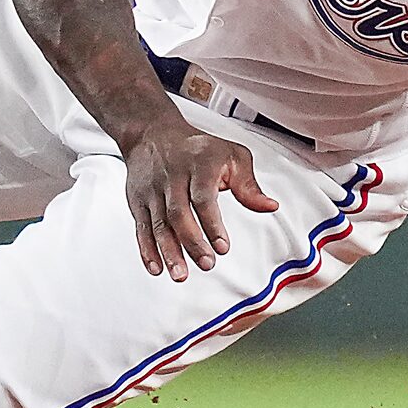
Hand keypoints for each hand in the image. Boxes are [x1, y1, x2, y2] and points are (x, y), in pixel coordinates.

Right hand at [119, 116, 278, 280]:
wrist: (152, 132)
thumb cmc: (198, 148)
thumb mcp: (231, 155)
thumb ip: (249, 184)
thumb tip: (270, 207)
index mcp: (198, 164)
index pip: (203, 197)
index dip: (212, 224)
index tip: (223, 247)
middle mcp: (172, 177)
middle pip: (179, 213)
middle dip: (192, 242)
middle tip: (207, 264)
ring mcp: (152, 190)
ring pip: (159, 224)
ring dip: (168, 251)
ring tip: (181, 275)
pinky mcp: (138, 201)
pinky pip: (142, 227)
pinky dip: (147, 249)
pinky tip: (157, 268)